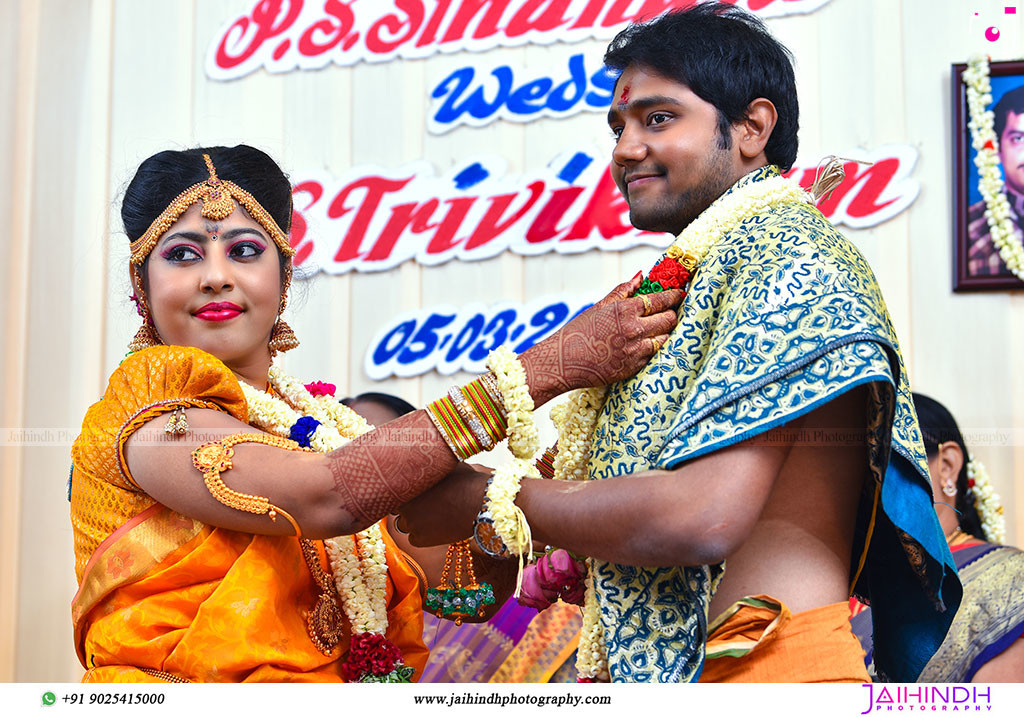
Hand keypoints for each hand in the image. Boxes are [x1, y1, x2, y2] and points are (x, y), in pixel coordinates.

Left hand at [395, 463, 488, 546]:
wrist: (480, 504)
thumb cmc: (466, 482)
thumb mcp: (446, 466)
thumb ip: (430, 467)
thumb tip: (427, 462)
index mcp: (407, 485)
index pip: (395, 491)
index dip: (406, 492)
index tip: (417, 493)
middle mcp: (404, 504)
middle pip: (399, 508)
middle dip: (410, 507)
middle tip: (426, 505)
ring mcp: (411, 523)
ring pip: (405, 524)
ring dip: (416, 521)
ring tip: (435, 516)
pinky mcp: (419, 539)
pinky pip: (414, 538)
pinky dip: (423, 535)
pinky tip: (437, 527)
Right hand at [520, 274, 681, 404]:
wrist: (563, 362)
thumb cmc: (578, 332)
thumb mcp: (599, 307)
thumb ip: (622, 291)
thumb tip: (641, 276)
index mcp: (625, 310)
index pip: (661, 299)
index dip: (673, 295)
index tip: (679, 294)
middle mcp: (634, 329)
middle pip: (669, 319)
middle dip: (672, 314)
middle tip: (669, 313)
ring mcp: (636, 350)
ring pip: (666, 338)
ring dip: (665, 333)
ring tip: (658, 330)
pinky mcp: (635, 367)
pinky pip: (654, 355)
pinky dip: (653, 348)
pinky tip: (645, 345)